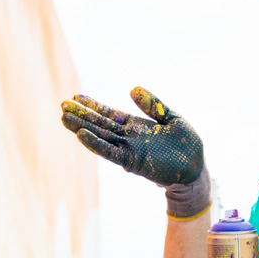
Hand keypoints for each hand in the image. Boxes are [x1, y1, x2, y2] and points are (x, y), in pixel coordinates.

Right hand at [61, 87, 203, 186]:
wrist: (196, 168)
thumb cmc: (188, 145)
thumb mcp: (172, 118)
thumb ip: (153, 105)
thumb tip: (133, 89)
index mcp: (137, 126)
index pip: (110, 113)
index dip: (94, 105)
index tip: (76, 98)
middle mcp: (129, 137)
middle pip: (100, 124)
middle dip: (82, 115)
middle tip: (62, 105)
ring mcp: (129, 149)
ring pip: (100, 137)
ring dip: (82, 128)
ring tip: (64, 118)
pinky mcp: (132, 161)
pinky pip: (110, 152)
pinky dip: (95, 144)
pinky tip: (81, 135)